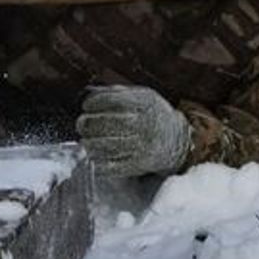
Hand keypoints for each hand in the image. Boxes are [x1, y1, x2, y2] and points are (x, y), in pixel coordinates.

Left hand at [76, 85, 190, 176]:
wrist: (177, 140)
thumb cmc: (153, 114)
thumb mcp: (142, 96)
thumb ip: (117, 92)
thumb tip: (89, 93)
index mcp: (145, 104)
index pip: (113, 101)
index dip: (95, 103)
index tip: (86, 106)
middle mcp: (144, 124)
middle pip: (108, 123)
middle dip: (88, 123)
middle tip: (81, 124)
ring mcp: (142, 146)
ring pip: (107, 146)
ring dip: (90, 144)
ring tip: (86, 141)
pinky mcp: (139, 164)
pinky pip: (113, 167)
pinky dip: (99, 163)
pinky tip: (94, 157)